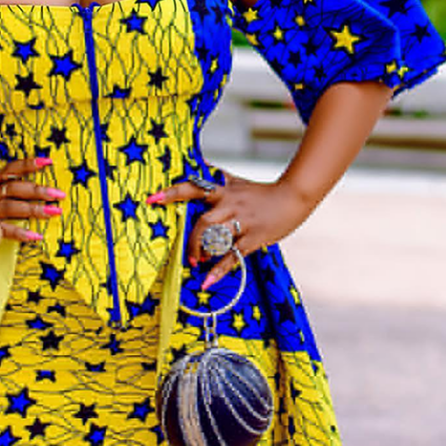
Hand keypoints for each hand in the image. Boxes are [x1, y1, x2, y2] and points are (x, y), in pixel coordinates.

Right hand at [0, 156, 65, 255]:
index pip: (10, 169)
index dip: (29, 163)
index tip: (48, 161)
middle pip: (15, 187)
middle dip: (39, 190)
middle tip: (60, 194)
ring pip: (11, 207)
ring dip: (34, 210)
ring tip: (55, 212)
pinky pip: (2, 230)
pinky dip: (19, 232)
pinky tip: (35, 236)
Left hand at [146, 173, 311, 288]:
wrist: (294, 197)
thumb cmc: (261, 192)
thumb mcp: (238, 181)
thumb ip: (219, 176)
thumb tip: (203, 163)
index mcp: (223, 191)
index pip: (194, 188)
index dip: (172, 193)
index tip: (152, 199)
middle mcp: (230, 205)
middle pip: (203, 221)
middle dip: (190, 238)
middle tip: (184, 253)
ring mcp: (242, 222)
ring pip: (216, 238)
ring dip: (202, 251)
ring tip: (195, 262)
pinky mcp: (253, 238)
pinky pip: (233, 256)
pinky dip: (219, 270)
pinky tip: (206, 281)